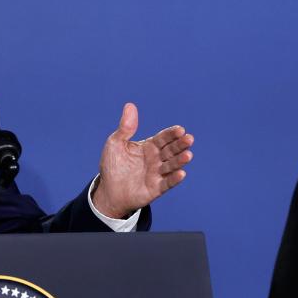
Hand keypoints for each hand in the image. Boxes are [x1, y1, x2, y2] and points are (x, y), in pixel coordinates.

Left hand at [91, 103, 192, 218]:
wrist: (108, 191)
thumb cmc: (112, 166)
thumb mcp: (115, 143)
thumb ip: (125, 127)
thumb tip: (130, 105)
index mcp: (149, 146)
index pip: (163, 138)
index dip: (172, 134)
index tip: (180, 129)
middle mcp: (157, 159)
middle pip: (171, 150)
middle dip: (180, 144)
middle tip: (188, 139)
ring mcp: (158, 174)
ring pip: (172, 165)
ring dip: (180, 160)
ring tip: (188, 155)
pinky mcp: (156, 189)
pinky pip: (167, 183)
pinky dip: (174, 179)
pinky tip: (181, 174)